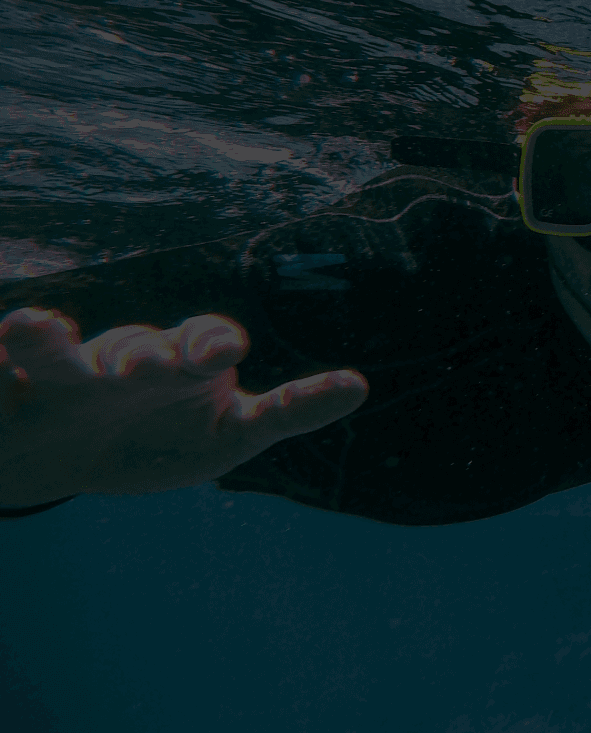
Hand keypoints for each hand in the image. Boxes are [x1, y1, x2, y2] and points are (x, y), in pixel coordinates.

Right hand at [0, 307, 367, 504]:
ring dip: (42, 337)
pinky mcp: (2, 398)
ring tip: (32, 326)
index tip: (221, 353)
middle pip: (132, 349)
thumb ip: (288, 410)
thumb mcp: (229, 437)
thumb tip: (359, 385)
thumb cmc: (162, 439)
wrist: (67, 460)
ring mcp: (60, 379)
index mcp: (182, 364)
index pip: (203, 343)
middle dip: (140, 356)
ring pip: (51, 353)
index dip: (211, 344)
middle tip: (140, 369)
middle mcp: (121, 360)